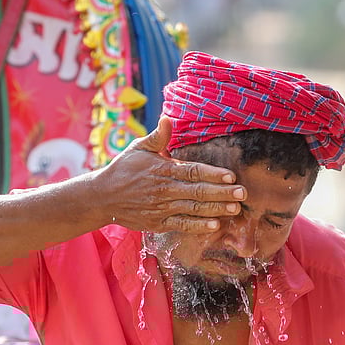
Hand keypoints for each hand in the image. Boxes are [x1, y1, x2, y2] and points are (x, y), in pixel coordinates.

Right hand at [91, 116, 246, 232]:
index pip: (192, 171)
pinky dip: (198, 226)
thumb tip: (169, 118)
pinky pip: (182, 225)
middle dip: (222, 193)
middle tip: (242, 193)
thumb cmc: (124, 169)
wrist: (102, 197)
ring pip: (194, 209)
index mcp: (162, 169)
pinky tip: (215, 225)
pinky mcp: (158, 223)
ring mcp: (162, 208)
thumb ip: (158, 137)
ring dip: (216, 209)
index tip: (231, 175)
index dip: (212, 174)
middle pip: (198, 192)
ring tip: (235, 208)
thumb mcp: (138, 148)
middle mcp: (164, 190)